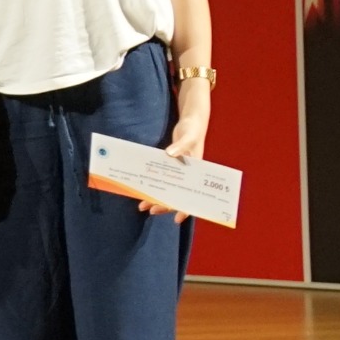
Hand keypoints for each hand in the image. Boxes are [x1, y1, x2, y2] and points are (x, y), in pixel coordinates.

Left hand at [146, 81, 213, 214]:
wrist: (191, 122)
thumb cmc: (193, 130)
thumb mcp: (188, 136)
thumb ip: (181, 145)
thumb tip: (170, 154)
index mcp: (196, 172)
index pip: (193, 194)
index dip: (186, 207)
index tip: (177, 218)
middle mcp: (188, 174)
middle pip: (177, 195)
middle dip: (164, 204)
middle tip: (150, 209)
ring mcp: (180, 171)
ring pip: (168, 189)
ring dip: (157, 197)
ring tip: (142, 206)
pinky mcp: (172, 165)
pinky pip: (163, 179)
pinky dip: (154, 185)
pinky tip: (143, 189)